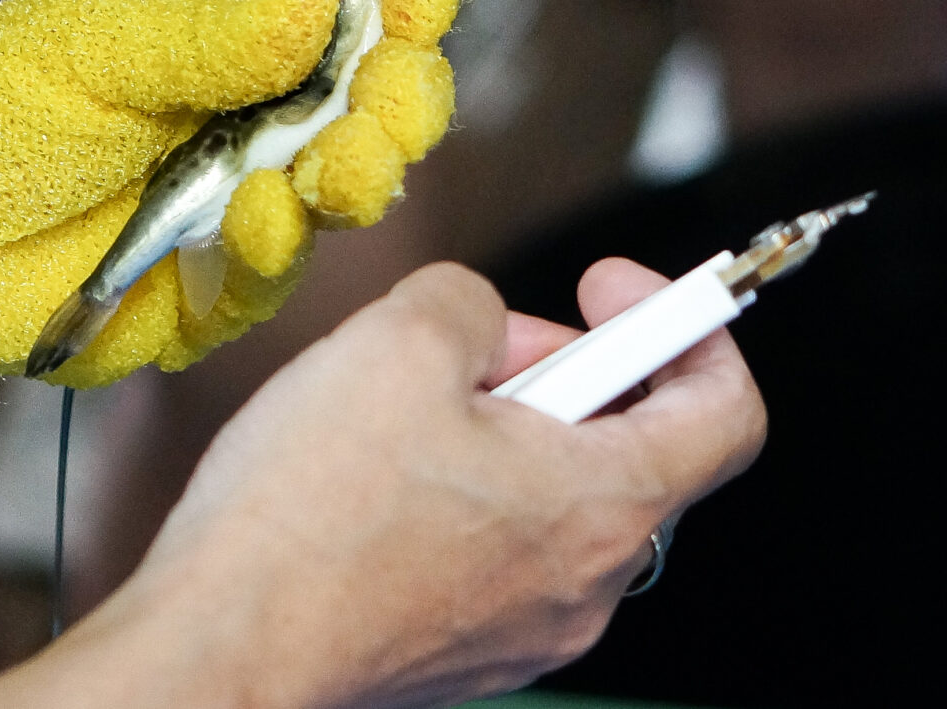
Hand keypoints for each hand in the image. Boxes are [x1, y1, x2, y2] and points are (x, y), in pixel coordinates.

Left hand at [0, 0, 460, 418]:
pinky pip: (285, 265)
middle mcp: (245, 91)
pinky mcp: (215, 277)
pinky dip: (280, 243)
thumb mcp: (92, 51)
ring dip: (362, 167)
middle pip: (381, 78)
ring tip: (336, 168)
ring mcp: (238, 184)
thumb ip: (215, 32)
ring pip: (355, 174)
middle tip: (388, 104)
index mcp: (221, 7)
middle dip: (404, 90)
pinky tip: (254, 222)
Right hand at [103, 260, 765, 708]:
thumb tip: (481, 323)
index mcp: (601, 505)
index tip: (617, 292)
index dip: (689, 330)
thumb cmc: (308, 516)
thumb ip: (472, 300)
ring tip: (401, 411)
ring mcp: (523, 632)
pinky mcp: (459, 654)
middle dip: (559, 371)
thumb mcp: (399, 338)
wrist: (219, 651)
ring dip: (500, 433)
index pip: (727, 413)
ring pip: (550, 500)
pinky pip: (492, 551)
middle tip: (475, 345)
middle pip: (625, 450)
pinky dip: (456, 495)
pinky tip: (369, 477)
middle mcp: (583, 586)